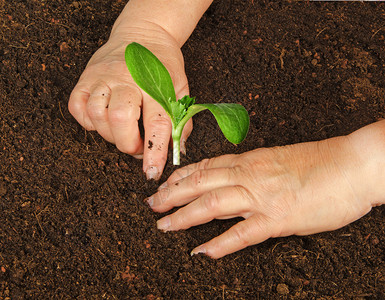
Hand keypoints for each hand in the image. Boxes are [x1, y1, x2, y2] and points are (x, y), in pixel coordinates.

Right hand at [68, 22, 191, 179]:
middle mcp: (126, 79)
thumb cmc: (162, 66)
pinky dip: (90, 122)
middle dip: (129, 144)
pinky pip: (78, 109)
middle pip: (120, 121)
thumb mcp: (181, 90)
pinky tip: (105, 119)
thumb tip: (176, 152)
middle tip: (139, 144)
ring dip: (110, 134)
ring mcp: (103, 77)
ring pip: (97, 117)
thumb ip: (180, 122)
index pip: (157, 124)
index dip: (154, 153)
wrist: (142, 34)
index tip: (151, 173)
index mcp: (155, 84)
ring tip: (123, 130)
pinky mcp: (85, 78)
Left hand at [146, 135, 376, 257]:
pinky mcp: (278, 219)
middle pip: (200, 182)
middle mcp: (250, 175)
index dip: (182, 176)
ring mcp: (262, 197)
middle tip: (152, 204)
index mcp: (251, 160)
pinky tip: (203, 252)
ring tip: (164, 225)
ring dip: (184, 216)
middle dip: (172, 194)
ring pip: (212, 204)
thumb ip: (254, 172)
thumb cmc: (321, 161)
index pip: (207, 166)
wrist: (352, 165)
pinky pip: (242, 233)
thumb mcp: (279, 160)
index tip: (166, 184)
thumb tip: (236, 184)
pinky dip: (220, 244)